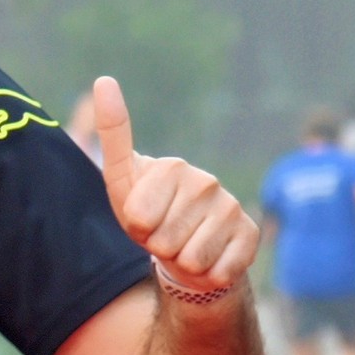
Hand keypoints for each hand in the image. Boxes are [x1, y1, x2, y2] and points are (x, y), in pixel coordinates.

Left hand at [90, 77, 258, 301]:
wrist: (186, 252)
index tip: (142, 220)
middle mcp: (206, 182)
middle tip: (165, 237)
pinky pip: (219, 270)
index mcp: (172, 167)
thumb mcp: (121, 181)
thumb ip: (112, 135)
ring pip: (192, 258)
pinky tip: (210, 260)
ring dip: (182, 262)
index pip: (139, 218)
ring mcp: (231, 207)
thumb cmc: (149, 217)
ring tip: (184, 247)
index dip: (136, 229)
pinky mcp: (250, 234)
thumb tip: (104, 79)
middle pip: (164, 240)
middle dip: (158, 247)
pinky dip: (207, 275)